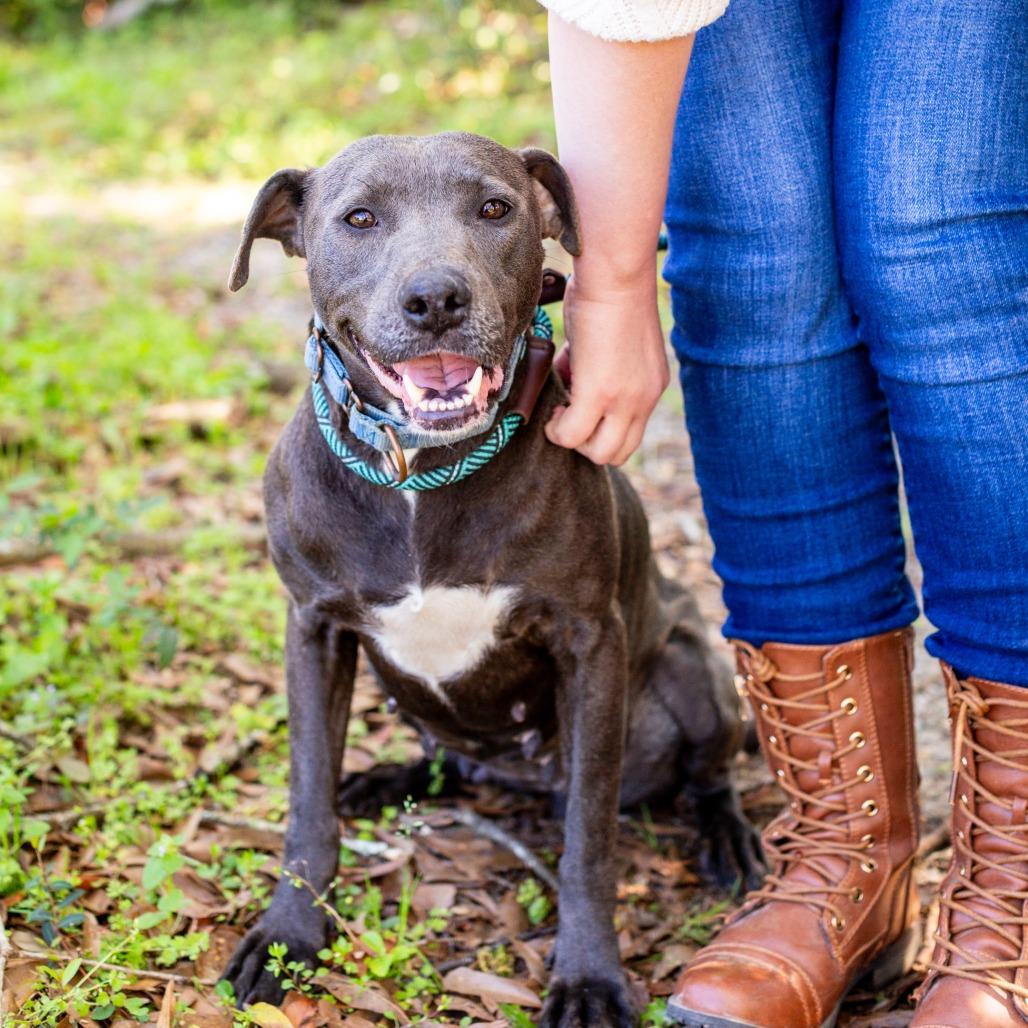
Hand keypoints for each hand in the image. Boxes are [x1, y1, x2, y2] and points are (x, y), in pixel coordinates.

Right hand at [546, 275, 669, 464]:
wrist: (615, 274)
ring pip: (599, 454)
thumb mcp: (610, 342)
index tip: (579, 405)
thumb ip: (596, 368)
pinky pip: (571, 434)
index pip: (630, 435)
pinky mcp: (599, 393)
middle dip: (587, 443)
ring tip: (559, 409)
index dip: (600, 430)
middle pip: (617, 454)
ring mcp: (625, 399)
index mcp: (651, 387)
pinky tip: (552, 407)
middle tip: (568, 413)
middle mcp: (644, 399)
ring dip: (572, 438)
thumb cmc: (609, 292)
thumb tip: (568, 380)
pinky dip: (556, 428)